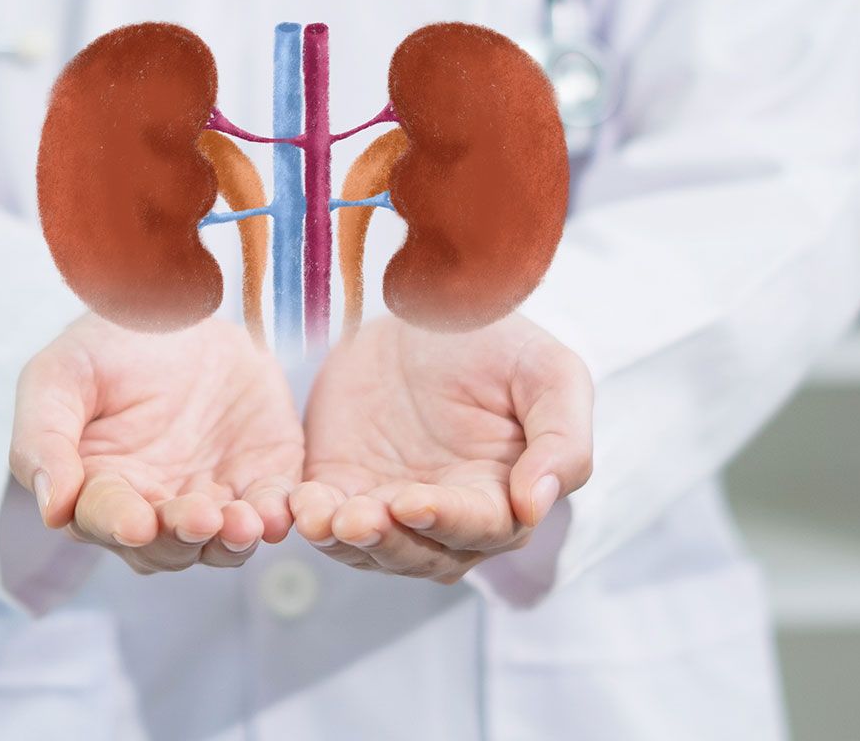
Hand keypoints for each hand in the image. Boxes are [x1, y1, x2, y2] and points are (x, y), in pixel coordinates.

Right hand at [10, 314, 302, 572]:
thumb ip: (44, 437)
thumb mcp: (61, 374)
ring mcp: (210, 496)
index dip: (119, 524)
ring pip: (218, 542)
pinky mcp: (261, 479)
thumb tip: (51, 511)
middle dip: (181, 536)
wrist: (181, 299)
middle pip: (165, 545)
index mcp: (99, 486)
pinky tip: (279, 514)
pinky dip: (275, 518)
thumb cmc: (109, 343)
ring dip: (230, 540)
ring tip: (245, 523)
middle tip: (199, 518)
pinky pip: (270, 511)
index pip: (104, 519)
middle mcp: (154, 505)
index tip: (135, 524)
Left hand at [292, 314, 591, 582]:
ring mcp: (390, 507)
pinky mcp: (341, 487)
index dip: (449, 520)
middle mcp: (447, 517)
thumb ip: (561, 440)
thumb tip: (537, 507)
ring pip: (370, 549)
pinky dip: (311, 520)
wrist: (427, 308)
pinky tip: (298, 506)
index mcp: (503, 497)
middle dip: (388, 540)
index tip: (416, 501)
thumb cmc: (499, 344)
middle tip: (358, 519)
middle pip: (421, 552)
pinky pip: (325, 519)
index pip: (481, 528)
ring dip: (346, 540)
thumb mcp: (549, 374)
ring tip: (322, 518)